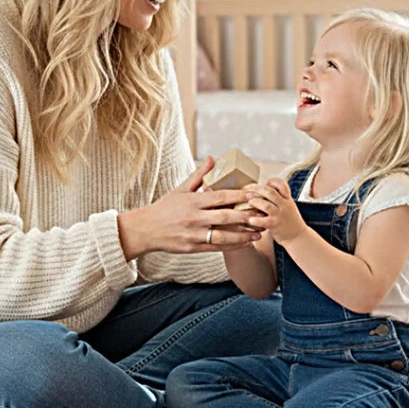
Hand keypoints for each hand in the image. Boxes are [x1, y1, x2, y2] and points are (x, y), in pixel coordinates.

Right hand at [117, 157, 263, 257]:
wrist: (146, 229)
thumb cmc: (164, 207)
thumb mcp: (180, 189)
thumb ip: (199, 175)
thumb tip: (213, 158)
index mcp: (192, 201)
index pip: (220, 198)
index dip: (239, 197)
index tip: (253, 194)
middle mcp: (194, 218)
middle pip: (225, 217)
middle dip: (246, 217)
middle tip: (262, 214)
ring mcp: (194, 235)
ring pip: (224, 236)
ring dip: (243, 235)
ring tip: (259, 233)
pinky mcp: (193, 248)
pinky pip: (217, 248)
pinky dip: (232, 246)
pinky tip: (244, 243)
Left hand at [242, 177, 305, 244]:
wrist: (298, 237)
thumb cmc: (290, 221)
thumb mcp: (287, 206)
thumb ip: (277, 198)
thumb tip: (262, 190)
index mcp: (287, 199)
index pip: (282, 184)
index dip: (273, 181)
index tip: (265, 183)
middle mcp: (284, 205)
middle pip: (270, 192)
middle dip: (258, 189)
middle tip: (248, 190)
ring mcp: (280, 215)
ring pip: (266, 205)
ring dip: (256, 202)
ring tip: (249, 201)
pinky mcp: (275, 225)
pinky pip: (264, 221)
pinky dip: (256, 220)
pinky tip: (250, 220)